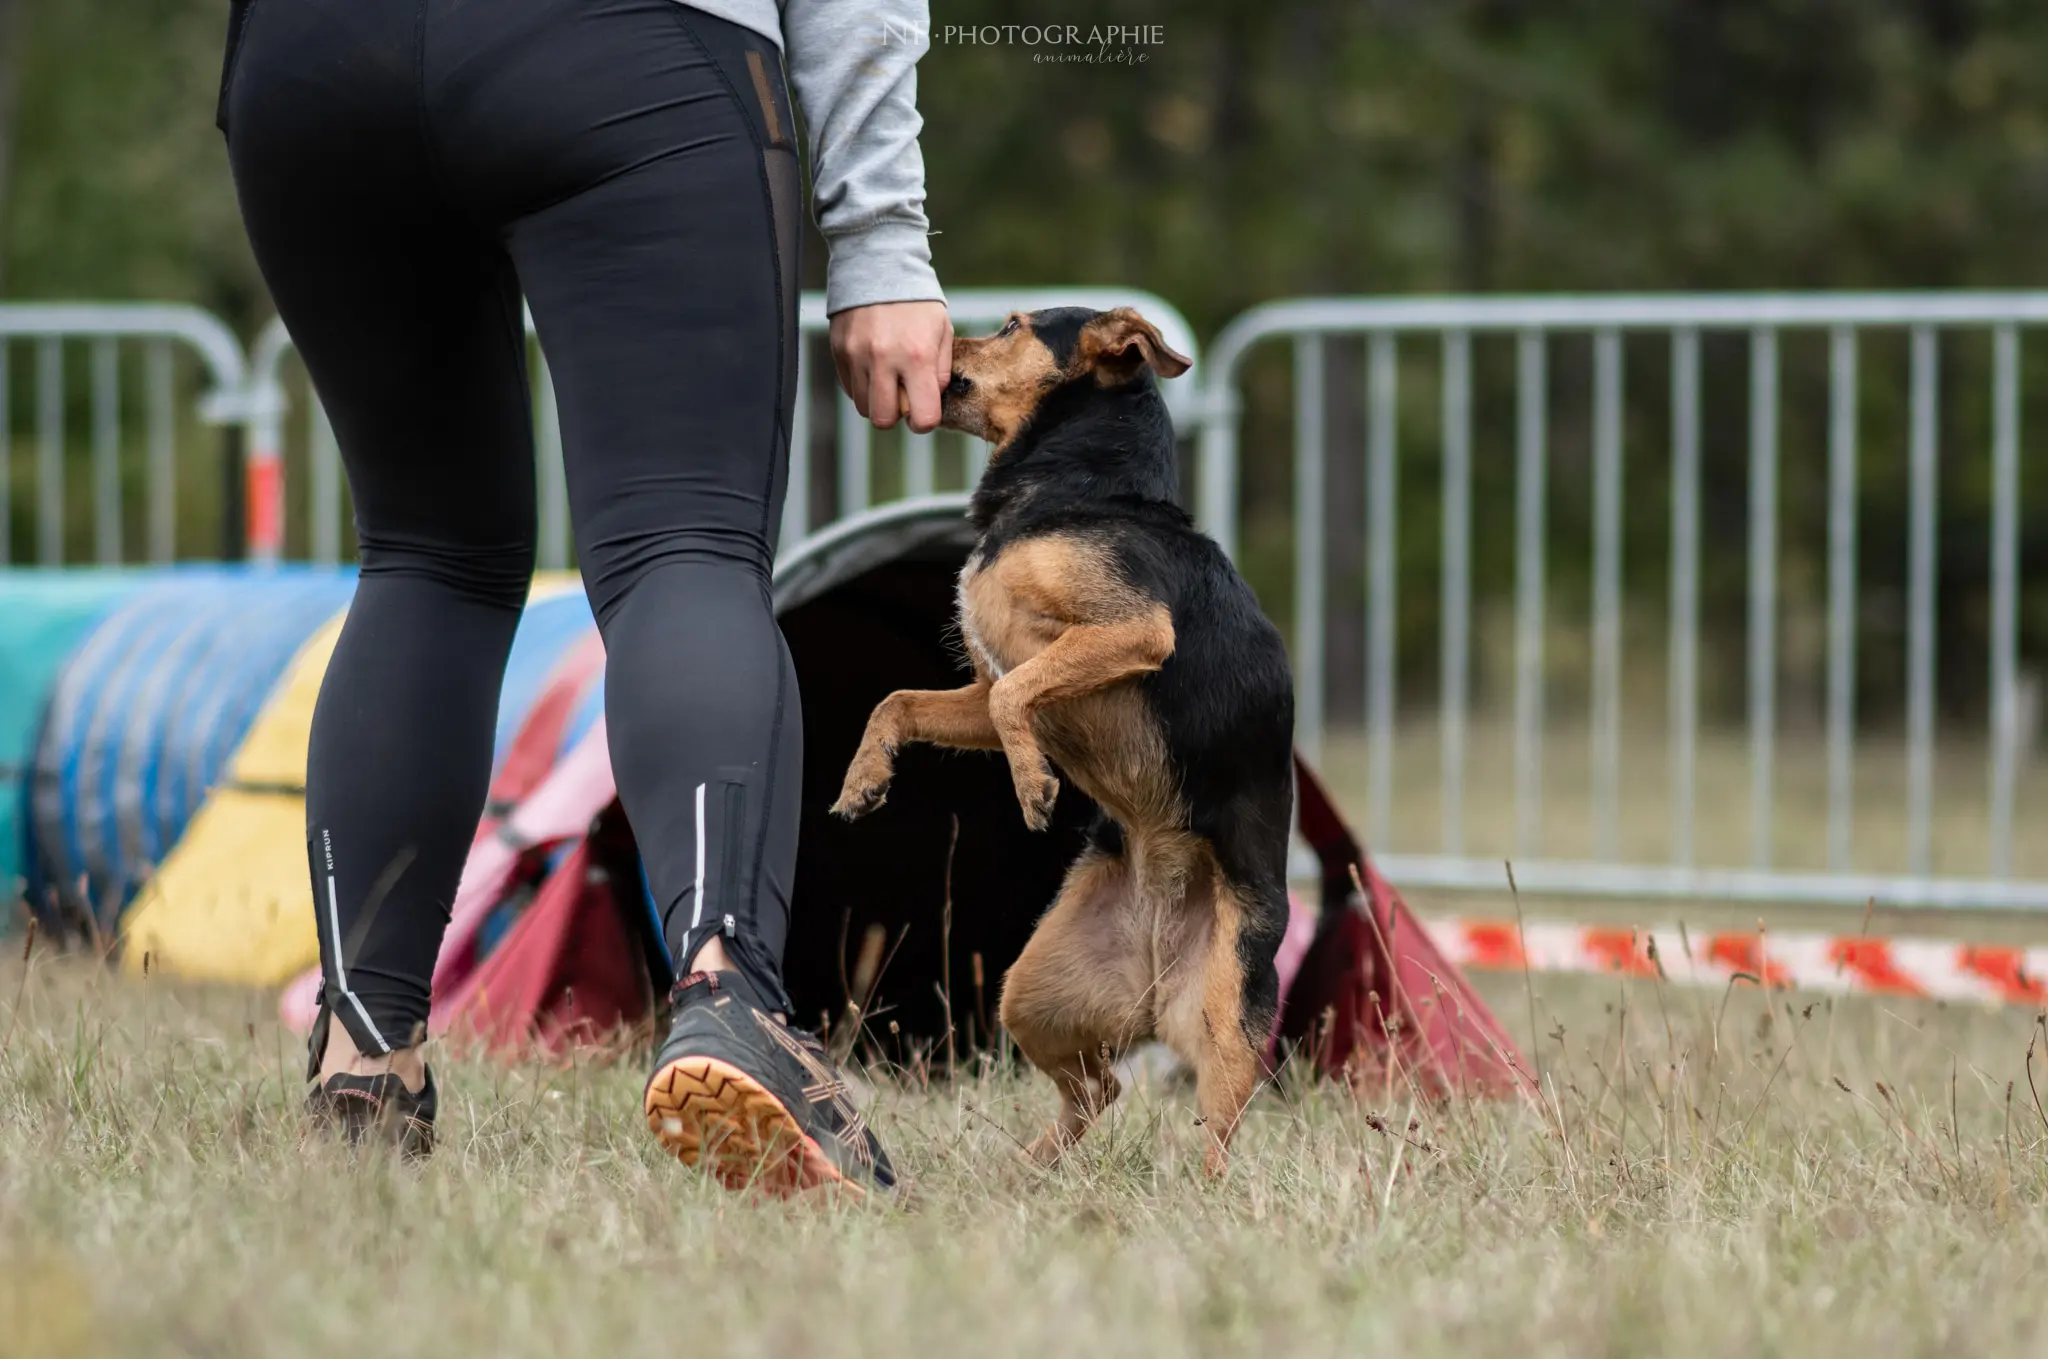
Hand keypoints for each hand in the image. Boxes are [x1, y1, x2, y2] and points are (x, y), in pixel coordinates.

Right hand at [829, 300, 952, 432]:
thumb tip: (931, 400)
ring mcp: (857, 355)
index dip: (924, 421)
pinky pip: (849, 387)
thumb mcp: (942, 330)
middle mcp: (884, 359)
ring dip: (877, 400)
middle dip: (895, 415)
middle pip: (883, 419)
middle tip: (902, 396)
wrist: (879, 265)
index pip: (922, 417)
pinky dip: (862, 385)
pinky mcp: (839, 351)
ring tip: (887, 377)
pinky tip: (872, 366)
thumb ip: (940, 371)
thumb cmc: (917, 302)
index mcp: (917, 356)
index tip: (923, 410)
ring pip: (863, 406)